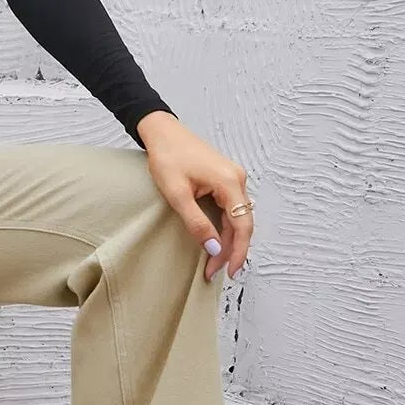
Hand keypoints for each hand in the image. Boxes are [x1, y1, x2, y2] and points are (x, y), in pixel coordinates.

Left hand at [136, 111, 252, 281]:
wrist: (162, 132)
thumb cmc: (167, 158)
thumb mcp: (177, 195)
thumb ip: (197, 223)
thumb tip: (214, 249)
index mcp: (230, 182)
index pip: (242, 225)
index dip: (238, 252)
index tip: (230, 272)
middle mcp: (238, 180)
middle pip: (242, 224)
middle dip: (230, 250)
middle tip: (213, 272)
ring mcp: (233, 178)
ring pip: (237, 218)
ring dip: (227, 241)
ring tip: (212, 262)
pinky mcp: (225, 179)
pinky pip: (231, 209)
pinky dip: (224, 227)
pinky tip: (215, 241)